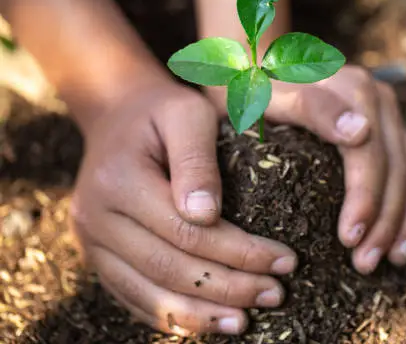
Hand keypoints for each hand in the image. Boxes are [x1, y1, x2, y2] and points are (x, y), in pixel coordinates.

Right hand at [69, 80, 297, 335]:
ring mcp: (91, 243)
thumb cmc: (163, 111)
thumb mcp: (186, 114)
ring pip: (150, 294)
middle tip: (276, 294)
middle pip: (170, 268)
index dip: (240, 253)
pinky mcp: (98, 257)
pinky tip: (208, 322)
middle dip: (229, 287)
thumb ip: (196, 160)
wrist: (117, 115)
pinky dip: (173, 317)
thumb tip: (207, 215)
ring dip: (202, 314)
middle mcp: (96, 218)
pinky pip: (133, 297)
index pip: (188, 232)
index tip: (285, 261)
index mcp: (119, 180)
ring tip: (246, 320)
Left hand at [208, 65, 405, 274]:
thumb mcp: (267, 94)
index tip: (350, 240)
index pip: (369, 156)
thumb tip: (361, 133)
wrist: (261, 63)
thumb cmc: (254, 87)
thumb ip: (312, 109)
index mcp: (353, 91)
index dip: (366, 201)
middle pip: (395, 168)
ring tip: (395, 259)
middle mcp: (379, 99)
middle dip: (385, 221)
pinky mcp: (392, 125)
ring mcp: (389, 112)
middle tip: (367, 262)